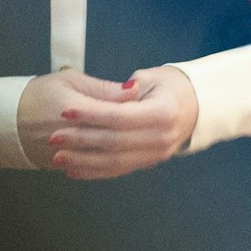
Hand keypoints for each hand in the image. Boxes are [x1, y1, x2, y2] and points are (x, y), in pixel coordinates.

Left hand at [35, 66, 199, 180]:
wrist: (196, 106)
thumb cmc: (170, 87)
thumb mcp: (152, 78)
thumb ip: (126, 89)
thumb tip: (119, 92)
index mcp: (163, 113)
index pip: (120, 116)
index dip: (91, 115)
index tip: (65, 112)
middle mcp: (162, 138)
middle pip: (115, 142)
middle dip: (81, 141)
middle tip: (54, 138)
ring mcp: (156, 154)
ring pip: (115, 161)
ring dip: (83, 161)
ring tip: (58, 157)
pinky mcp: (148, 162)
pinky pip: (118, 170)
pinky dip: (94, 171)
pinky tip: (73, 170)